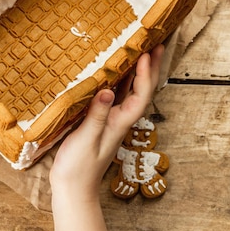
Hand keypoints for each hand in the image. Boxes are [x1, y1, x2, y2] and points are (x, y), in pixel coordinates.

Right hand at [49, 45, 163, 230]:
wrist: (73, 186)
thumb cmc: (79, 166)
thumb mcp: (87, 138)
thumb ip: (97, 115)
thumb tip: (108, 89)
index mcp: (120, 122)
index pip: (140, 95)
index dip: (145, 74)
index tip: (146, 53)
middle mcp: (119, 118)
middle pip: (140, 90)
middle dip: (150, 67)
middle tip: (156, 44)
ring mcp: (110, 119)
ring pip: (128, 91)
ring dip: (136, 71)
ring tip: (140, 50)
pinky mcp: (98, 120)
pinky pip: (112, 96)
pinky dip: (117, 80)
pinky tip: (113, 71)